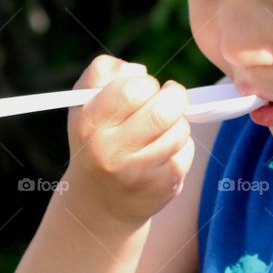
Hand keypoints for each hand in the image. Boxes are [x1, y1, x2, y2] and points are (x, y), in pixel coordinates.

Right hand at [66, 55, 192, 225]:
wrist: (100, 202)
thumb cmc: (96, 139)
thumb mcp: (85, 103)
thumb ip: (104, 71)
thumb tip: (140, 69)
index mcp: (89, 124)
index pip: (130, 89)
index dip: (145, 82)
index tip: (144, 88)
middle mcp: (110, 151)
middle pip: (163, 110)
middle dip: (175, 96)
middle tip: (171, 97)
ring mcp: (138, 173)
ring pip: (180, 129)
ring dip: (177, 122)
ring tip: (160, 130)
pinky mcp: (162, 187)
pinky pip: (187, 151)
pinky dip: (181, 146)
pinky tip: (163, 153)